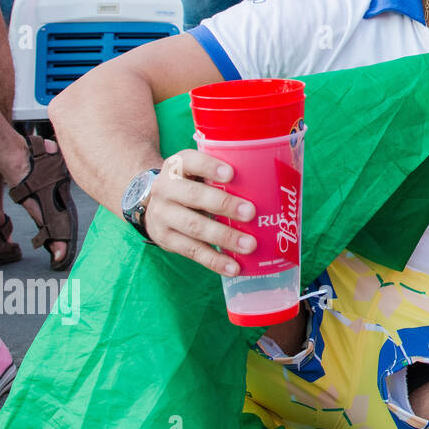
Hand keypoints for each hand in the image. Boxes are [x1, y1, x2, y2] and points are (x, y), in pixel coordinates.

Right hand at [141, 151, 257, 276]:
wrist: (152, 204)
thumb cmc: (191, 184)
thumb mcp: (198, 172)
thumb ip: (224, 174)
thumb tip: (275, 183)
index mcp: (177, 165)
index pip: (191, 161)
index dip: (209, 167)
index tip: (231, 173)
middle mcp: (164, 188)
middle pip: (194, 196)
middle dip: (224, 204)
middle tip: (251, 213)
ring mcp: (162, 215)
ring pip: (194, 226)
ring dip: (224, 237)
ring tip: (250, 245)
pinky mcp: (165, 239)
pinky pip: (192, 251)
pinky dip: (214, 260)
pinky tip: (234, 267)